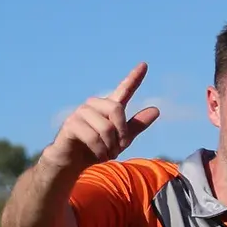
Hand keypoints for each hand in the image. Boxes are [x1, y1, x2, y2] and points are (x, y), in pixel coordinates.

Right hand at [43, 63, 159, 173]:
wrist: (73, 162)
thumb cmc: (97, 149)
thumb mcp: (121, 139)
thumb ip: (136, 125)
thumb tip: (156, 109)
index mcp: (108, 107)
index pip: (124, 90)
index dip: (134, 78)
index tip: (145, 64)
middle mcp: (94, 105)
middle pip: (116, 109)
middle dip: (122, 134)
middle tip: (117, 149)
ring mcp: (80, 112)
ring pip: (106, 127)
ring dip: (110, 146)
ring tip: (105, 153)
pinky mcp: (70, 124)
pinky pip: (93, 137)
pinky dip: (100, 151)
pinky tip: (97, 155)